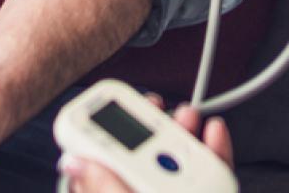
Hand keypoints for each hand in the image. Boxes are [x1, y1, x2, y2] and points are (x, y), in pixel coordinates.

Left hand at [60, 97, 233, 192]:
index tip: (102, 109)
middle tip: (154, 103)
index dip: (99, 136)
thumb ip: (107, 189)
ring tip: (189, 114)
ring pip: (181, 162)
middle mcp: (146, 191)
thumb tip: (71, 162)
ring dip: (186, 132)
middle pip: (146, 158)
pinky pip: (215, 174)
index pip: (102, 169)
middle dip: (152, 125)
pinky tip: (215, 132)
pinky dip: (217, 152)